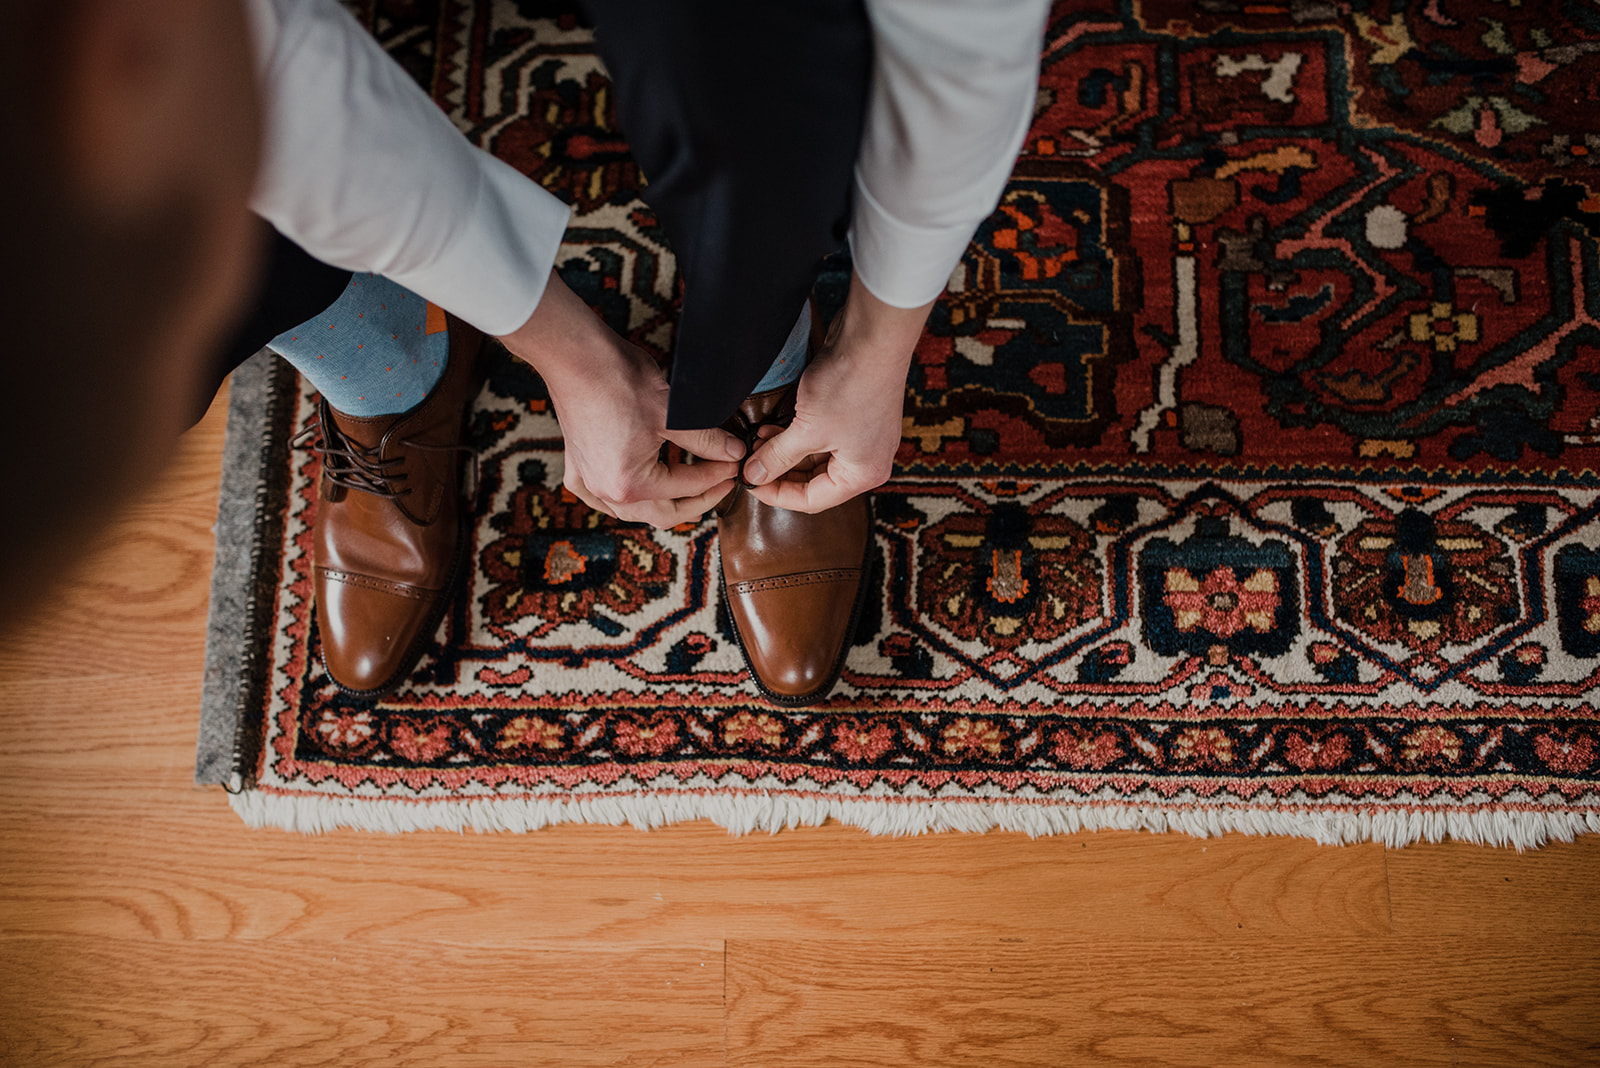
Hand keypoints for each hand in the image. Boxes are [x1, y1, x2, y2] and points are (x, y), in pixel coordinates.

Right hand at [498, 273, 742, 527]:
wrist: (576, 356)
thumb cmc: (619, 381)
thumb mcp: (673, 414)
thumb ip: (707, 440)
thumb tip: (734, 452)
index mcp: (630, 485)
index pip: (687, 488)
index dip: (717, 474)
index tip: (735, 461)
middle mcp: (606, 491)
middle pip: (663, 513)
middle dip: (697, 499)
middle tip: (722, 481)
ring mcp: (587, 480)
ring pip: (634, 509)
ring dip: (664, 502)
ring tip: (690, 487)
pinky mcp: (576, 464)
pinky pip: (602, 496)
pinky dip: (625, 497)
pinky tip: (638, 491)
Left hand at [741, 272, 930, 512]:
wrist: (873, 337)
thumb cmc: (849, 386)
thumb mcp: (807, 429)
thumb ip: (778, 457)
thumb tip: (753, 477)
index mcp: (862, 475)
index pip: (812, 501)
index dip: (776, 494)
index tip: (749, 483)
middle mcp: (867, 461)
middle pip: (815, 481)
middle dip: (780, 470)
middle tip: (751, 460)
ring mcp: (863, 438)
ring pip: (815, 458)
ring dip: (785, 452)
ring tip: (758, 440)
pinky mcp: (855, 417)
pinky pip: (822, 438)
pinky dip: (797, 436)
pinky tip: (773, 427)